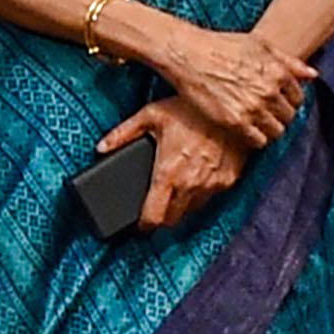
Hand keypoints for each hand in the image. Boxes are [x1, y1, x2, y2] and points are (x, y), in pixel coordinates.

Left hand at [97, 97, 244, 229]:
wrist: (233, 106)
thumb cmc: (190, 108)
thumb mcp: (151, 114)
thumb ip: (123, 133)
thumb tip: (101, 147)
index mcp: (167, 173)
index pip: (154, 217)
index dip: (144, 226)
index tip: (140, 227)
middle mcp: (190, 185)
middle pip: (173, 220)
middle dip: (162, 218)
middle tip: (155, 208)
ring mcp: (211, 185)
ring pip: (193, 211)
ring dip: (182, 207)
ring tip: (175, 192)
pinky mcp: (228, 181)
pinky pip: (211, 197)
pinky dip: (201, 194)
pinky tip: (196, 179)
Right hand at [152, 23, 313, 151]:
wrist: (190, 55)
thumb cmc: (224, 46)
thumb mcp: (261, 45)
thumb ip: (289, 62)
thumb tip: (312, 75)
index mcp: (279, 72)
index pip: (298, 99)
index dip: (288, 101)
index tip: (277, 102)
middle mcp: (269, 92)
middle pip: (289, 116)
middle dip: (280, 115)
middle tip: (266, 113)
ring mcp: (253, 108)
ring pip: (276, 131)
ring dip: (269, 129)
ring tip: (256, 123)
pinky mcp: (235, 122)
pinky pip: (258, 141)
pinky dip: (255, 138)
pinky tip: (246, 130)